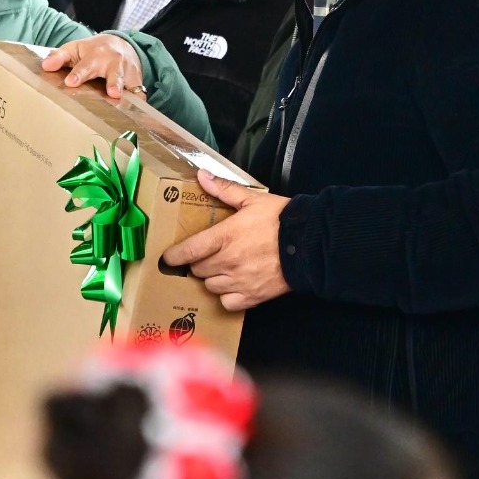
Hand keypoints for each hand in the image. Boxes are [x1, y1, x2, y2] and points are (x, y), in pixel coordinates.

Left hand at [40, 34, 143, 99]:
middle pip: (115, 74)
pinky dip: (140, 104)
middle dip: (115, 83)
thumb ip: (60, 57)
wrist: (123, 45)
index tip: (71, 82)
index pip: (86, 65)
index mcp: (96, 55)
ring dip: (130, 94)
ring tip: (128, 106)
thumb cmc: (94, 51)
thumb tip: (46, 66)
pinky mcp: (138, 82)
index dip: (79, 74)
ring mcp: (129, 72)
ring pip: (131, 85)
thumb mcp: (75, 48)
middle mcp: (115, 63)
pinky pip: (140, 95)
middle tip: (112, 93)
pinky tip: (139, 116)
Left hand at [163, 171, 290, 310]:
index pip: (188, 251)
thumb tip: (202, 175)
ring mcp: (239, 281)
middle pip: (198, 269)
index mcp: (224, 237)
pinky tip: (233, 286)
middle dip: (198, 263)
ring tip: (221, 269)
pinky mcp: (253, 296)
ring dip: (212, 278)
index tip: (168, 258)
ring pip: (210, 287)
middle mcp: (228, 261)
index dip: (174, 256)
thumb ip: (224, 189)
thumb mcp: (252, 199)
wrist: (309, 243)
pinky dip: (226, 297)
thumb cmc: (281, 219)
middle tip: (206, 255)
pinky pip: (227, 303)